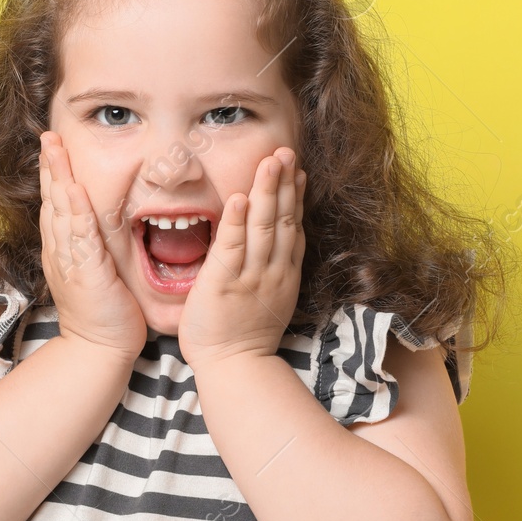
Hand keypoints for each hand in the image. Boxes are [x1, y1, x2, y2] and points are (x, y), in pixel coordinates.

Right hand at [38, 131, 146, 358]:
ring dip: (58, 177)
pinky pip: (79, 234)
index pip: (55, 205)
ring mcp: (70, 260)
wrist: (99, 349)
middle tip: (48, 135)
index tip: (53, 148)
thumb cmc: (103, 314)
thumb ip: (90, 250)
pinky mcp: (85, 271)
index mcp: (62, 251)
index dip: (53, 175)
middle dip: (50, 166)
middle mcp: (60, 251)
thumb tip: (94, 230)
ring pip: (61, 211)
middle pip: (52, 201)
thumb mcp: (92, 274)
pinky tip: (71, 189)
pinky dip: (74, 210)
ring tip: (54, 148)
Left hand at [177, 146, 305, 370]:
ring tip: (270, 162)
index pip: (293, 228)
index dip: (296, 197)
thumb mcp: (272, 301)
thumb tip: (276, 249)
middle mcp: (272, 271)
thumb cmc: (246, 338)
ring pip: (262, 226)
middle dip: (284, 183)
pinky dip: (236, 222)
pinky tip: (238, 198)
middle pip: (282, 219)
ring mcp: (250, 276)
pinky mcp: (223, 282)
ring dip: (266, 191)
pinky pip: (232, 247)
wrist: (235, 368)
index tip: (298, 171)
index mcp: (283, 275)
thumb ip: (273, 272)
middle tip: (286, 151)